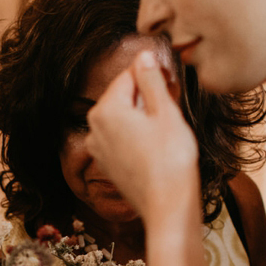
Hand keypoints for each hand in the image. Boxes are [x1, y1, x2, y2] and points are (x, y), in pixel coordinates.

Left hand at [90, 40, 198, 224]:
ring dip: (144, 117)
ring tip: (164, 132)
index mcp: (105, 109)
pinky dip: (137, 137)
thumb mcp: (165, 110)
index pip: (130, 75)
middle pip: (124, 96)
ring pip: (123, 118)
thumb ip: (151, 79)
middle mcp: (94, 128)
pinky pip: (122, 139)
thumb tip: (143, 56)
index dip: (153, 76)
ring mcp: (98, 150)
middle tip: (171, 111)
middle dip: (147, 97)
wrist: (168, 208)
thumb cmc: (170, 160)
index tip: (171, 85)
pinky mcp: (107, 166)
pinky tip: (155, 149)